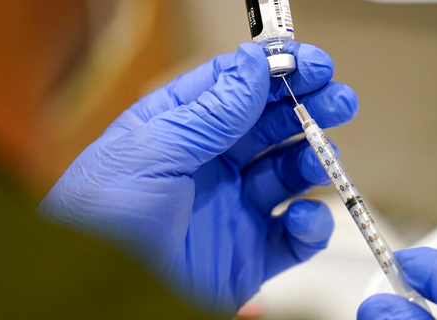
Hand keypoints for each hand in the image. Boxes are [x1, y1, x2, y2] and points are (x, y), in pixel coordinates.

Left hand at [39, 42, 357, 315]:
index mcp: (179, 131)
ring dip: (313, 160)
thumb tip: (252, 66)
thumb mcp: (151, 153)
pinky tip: (303, 218)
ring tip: (323, 157)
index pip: (236, 88)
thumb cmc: (101, 223)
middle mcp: (210, 166)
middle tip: (337, 100)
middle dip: (307, 108)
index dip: (275, 71)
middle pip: (270, 126)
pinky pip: (293, 236)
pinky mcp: (249, 254)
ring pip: (288, 174)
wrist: (98, 300)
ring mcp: (232, 209)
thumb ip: (209, 113)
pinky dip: (309, 226)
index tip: (311, 64)